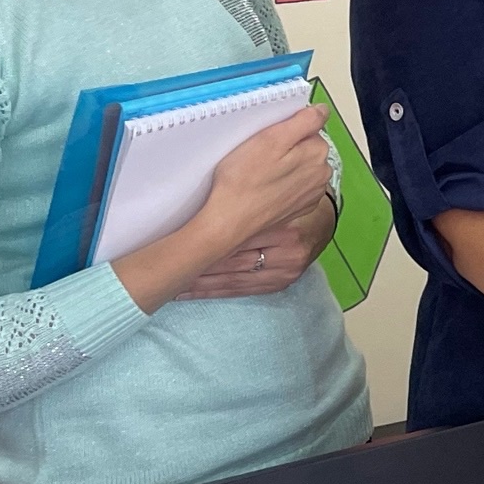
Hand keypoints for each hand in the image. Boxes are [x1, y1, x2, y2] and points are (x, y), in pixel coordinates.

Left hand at [178, 198, 333, 299]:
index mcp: (284, 229)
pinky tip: (189, 292)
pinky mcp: (280, 284)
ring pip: (233, 281)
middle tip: (162, 270)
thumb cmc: (288, 199)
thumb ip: (247, 199)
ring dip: (199, 284)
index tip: (172, 248)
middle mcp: (287, 254)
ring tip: (169, 284)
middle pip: (232, 262)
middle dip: (196, 267)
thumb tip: (204, 203)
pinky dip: (213, 292)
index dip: (202, 245)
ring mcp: (286, 272)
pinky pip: (241, 291)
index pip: (235, 241)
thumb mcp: (271, 191)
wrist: (320, 219)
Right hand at [199, 106, 333, 250]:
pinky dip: (282, 184)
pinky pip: (294, 186)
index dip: (286, 129)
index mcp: (318, 154)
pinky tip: (264, 187)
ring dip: (284, 166)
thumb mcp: (271, 138)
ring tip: (260, 173)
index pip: (309, 128)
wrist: (229, 221)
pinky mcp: (299, 207)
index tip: (268, 138)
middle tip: (260, 155)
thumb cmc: (243, 181)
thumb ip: (304, 122)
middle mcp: (321, 175)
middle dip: (286, 148)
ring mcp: (311, 194)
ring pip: (300, 167)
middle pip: (306, 148)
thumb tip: (322, 110)